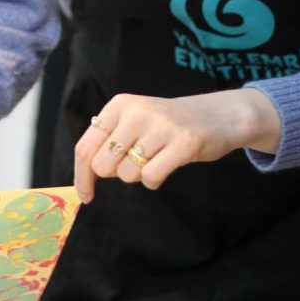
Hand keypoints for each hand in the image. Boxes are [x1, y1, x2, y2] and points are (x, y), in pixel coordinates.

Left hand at [74, 88, 279, 202]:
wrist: (218, 115)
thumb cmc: (167, 124)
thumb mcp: (133, 120)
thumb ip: (108, 141)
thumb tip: (84, 176)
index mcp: (119, 104)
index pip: (86, 147)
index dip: (82, 177)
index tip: (86, 195)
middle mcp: (137, 111)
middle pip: (103, 165)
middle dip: (117, 173)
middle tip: (136, 161)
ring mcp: (161, 125)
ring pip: (127, 174)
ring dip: (139, 175)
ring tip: (156, 157)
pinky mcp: (184, 142)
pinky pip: (151, 177)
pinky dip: (154, 181)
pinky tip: (165, 166)